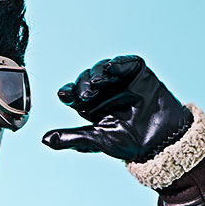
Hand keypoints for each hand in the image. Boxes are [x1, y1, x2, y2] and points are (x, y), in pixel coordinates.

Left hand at [43, 55, 191, 161]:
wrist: (159, 141)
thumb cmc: (129, 142)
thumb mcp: (97, 140)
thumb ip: (72, 138)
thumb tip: (45, 140)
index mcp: (89, 105)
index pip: (73, 93)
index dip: (68, 92)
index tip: (64, 95)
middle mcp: (102, 90)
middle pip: (86, 79)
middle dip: (83, 84)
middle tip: (85, 94)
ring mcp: (119, 79)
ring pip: (102, 69)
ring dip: (97, 73)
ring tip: (96, 83)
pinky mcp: (136, 71)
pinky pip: (124, 63)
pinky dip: (116, 64)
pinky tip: (110, 69)